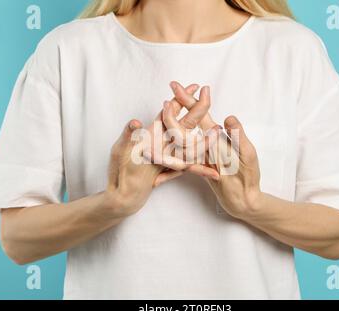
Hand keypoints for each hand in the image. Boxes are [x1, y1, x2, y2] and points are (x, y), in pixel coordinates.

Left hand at [106, 84, 218, 216]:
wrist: (121, 196)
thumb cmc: (118, 172)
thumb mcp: (120, 150)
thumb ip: (128, 136)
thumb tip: (135, 122)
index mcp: (151, 134)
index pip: (169, 112)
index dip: (181, 99)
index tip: (195, 87)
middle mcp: (161, 143)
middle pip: (184, 124)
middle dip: (198, 112)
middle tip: (211, 101)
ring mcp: (167, 156)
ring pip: (190, 146)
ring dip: (205, 142)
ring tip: (219, 135)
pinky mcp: (170, 171)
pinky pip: (189, 168)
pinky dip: (201, 170)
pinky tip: (214, 174)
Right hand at [168, 81, 262, 218]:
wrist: (246, 199)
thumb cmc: (250, 176)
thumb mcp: (247, 153)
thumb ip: (237, 136)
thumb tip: (229, 117)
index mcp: (216, 135)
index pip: (199, 113)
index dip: (187, 99)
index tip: (176, 86)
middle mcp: (206, 143)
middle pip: (184, 124)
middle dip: (172, 112)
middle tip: (161, 102)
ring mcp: (201, 156)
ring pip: (178, 145)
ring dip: (165, 137)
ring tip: (150, 131)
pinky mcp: (198, 169)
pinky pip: (180, 166)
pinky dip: (168, 170)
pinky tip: (156, 173)